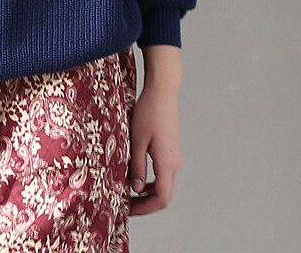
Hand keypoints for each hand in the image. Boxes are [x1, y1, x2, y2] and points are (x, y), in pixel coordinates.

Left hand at [129, 45, 183, 215]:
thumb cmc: (149, 112)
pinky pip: (164, 173)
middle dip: (145, 203)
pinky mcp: (172, 149)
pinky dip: (152, 180)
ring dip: (148, 192)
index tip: (128, 209)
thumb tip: (136, 189)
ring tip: (127, 191)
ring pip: (165, 184)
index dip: (145, 209)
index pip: (162, 198)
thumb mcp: (137, 140)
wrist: (163, 92)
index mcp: (167, 163)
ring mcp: (175, 156)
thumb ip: (137, 166)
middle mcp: (175, 163)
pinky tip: (136, 175)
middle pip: (164, 194)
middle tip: (125, 203)